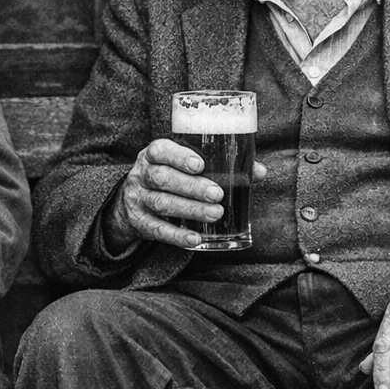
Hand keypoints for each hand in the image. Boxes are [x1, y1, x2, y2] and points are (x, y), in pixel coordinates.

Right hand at [104, 139, 266, 251]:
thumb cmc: (170, 177)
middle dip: (191, 186)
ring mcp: (137, 199)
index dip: (179, 157)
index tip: (200, 165)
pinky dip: (177, 235)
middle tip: (216, 194)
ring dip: (189, 209)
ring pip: (161, 203)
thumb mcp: (184, 165)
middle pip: (162, 178)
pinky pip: (157, 229)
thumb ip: (220, 165)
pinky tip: (195, 238)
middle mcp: (142, 174)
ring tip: (215, 214)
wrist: (130, 202)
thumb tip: (259, 171)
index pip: (161, 150)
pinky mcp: (138, 222)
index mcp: (153, 155)